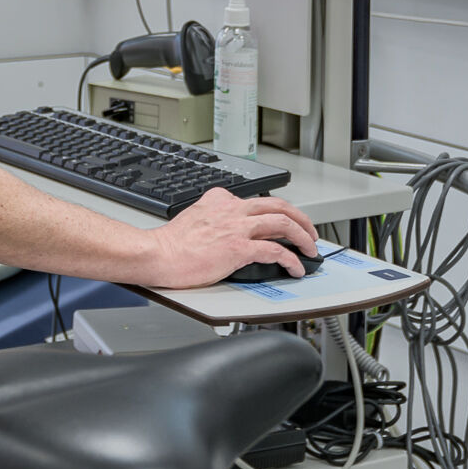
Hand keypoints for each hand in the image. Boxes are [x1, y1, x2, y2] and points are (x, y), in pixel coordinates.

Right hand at [145, 188, 320, 288]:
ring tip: (310, 249)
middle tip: (309, 232)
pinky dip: (291, 260)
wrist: (158, 254)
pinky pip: (275, 251)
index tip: (285, 221)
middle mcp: (233, 209)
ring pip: (283, 224)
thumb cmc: (171, 244)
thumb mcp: (196, 215)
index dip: (278, 211)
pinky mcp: (238, 248)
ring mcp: (237, 228)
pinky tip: (295, 268)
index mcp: (222, 200)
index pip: (259, 200)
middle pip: (279, 206)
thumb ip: (214, 215)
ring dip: (303, 237)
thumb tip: (225, 228)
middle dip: (301, 219)